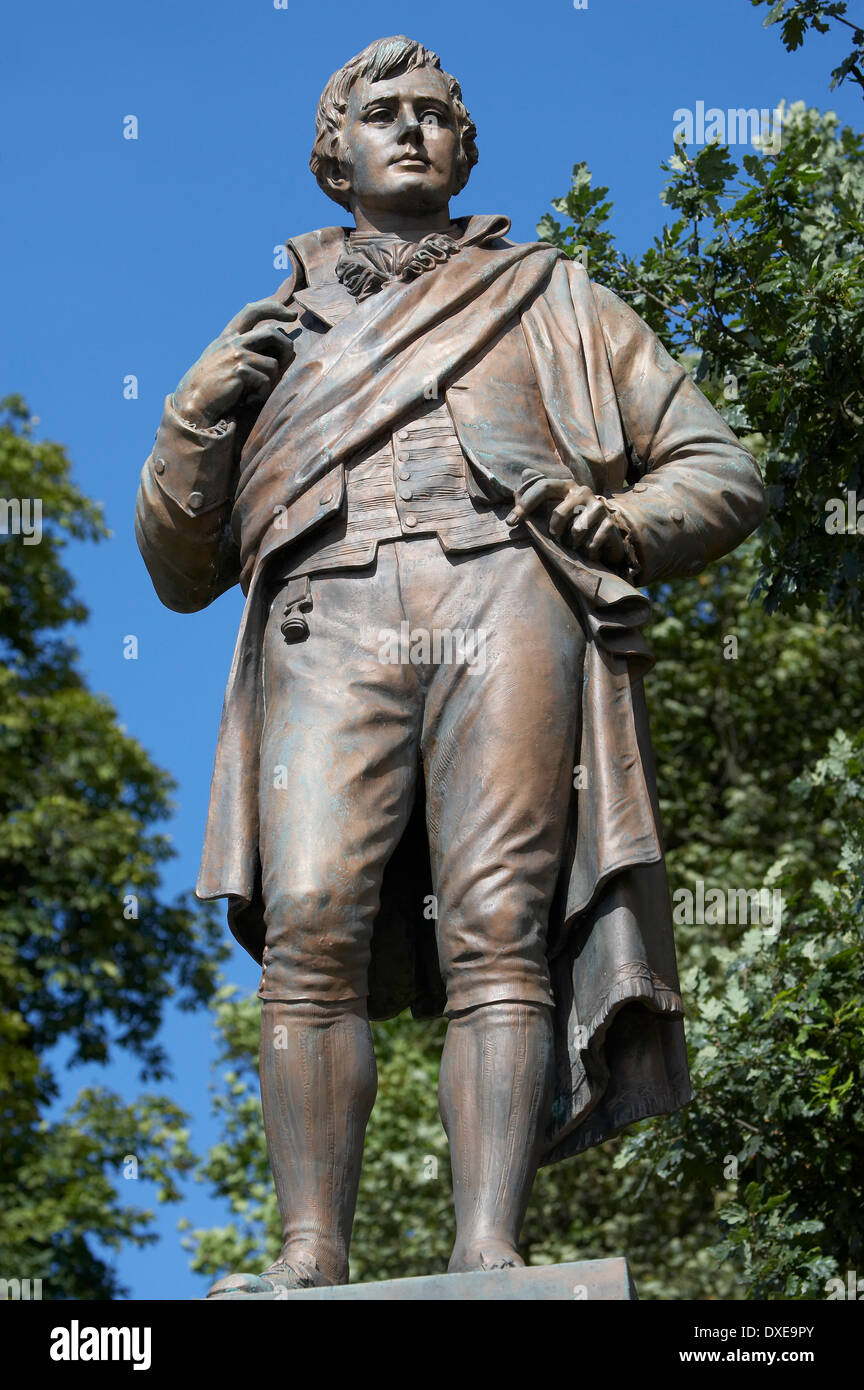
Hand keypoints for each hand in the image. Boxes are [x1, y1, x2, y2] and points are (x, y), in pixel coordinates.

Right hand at [173, 298, 298, 426]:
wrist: (194, 400)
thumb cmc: (213, 383)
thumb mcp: (223, 357)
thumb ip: (243, 346)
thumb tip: (275, 339)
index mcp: (229, 335)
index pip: (253, 310)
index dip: (274, 308)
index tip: (291, 314)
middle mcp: (233, 341)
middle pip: (272, 333)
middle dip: (286, 347)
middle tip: (286, 361)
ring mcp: (236, 354)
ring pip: (273, 364)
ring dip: (270, 381)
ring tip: (255, 390)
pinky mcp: (239, 370)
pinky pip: (266, 382)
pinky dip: (261, 394)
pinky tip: (248, 399)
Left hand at [505, 469, 627, 566]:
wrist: (608, 534)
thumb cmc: (575, 520)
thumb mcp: (556, 505)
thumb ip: (540, 492)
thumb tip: (524, 473)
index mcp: (567, 485)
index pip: (543, 487)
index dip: (524, 504)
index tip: (511, 522)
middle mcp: (583, 492)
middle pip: (559, 513)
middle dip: (553, 531)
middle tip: (556, 537)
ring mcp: (598, 507)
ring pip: (576, 531)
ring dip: (572, 543)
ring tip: (576, 543)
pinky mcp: (610, 523)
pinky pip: (591, 543)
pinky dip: (588, 551)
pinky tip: (589, 550)